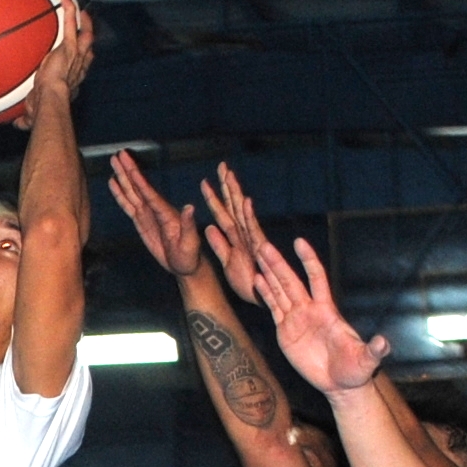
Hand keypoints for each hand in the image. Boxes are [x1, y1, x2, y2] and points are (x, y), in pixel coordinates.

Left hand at [19, 0, 93, 126]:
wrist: (50, 101)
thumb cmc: (43, 110)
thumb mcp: (34, 113)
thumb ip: (27, 118)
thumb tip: (18, 125)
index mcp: (71, 81)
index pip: (81, 68)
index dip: (84, 61)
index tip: (84, 54)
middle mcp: (77, 68)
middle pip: (88, 49)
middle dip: (88, 36)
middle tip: (85, 25)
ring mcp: (75, 57)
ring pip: (85, 35)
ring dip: (82, 21)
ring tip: (79, 8)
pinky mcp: (69, 48)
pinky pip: (71, 25)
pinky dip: (70, 12)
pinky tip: (65, 0)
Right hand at [106, 151, 203, 278]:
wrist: (184, 266)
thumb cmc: (189, 256)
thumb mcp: (190, 243)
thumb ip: (188, 225)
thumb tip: (190, 207)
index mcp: (166, 213)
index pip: (150, 194)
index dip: (140, 181)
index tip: (131, 167)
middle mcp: (156, 210)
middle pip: (139, 187)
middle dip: (129, 171)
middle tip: (120, 154)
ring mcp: (148, 214)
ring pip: (132, 192)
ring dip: (123, 177)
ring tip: (114, 161)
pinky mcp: (141, 221)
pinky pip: (128, 205)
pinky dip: (120, 194)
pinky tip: (114, 183)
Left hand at [202, 164, 271, 304]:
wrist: (261, 299)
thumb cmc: (248, 282)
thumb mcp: (227, 261)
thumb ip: (219, 244)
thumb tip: (208, 227)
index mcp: (235, 237)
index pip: (223, 213)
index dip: (214, 198)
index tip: (204, 181)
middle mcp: (243, 234)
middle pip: (234, 206)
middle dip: (227, 186)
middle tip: (222, 166)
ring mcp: (251, 240)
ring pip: (242, 213)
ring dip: (236, 194)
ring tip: (230, 176)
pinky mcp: (258, 249)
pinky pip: (252, 231)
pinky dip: (249, 216)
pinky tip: (245, 202)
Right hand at [243, 221, 388, 395]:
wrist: (340, 384)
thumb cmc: (355, 370)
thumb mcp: (366, 361)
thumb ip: (374, 350)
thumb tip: (383, 343)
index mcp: (327, 311)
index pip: (316, 279)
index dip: (308, 261)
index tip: (299, 242)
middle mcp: (310, 310)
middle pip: (291, 282)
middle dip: (278, 264)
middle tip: (264, 245)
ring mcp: (296, 320)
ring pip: (280, 291)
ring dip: (269, 274)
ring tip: (258, 255)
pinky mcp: (286, 332)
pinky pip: (274, 309)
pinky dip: (265, 294)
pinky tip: (257, 280)